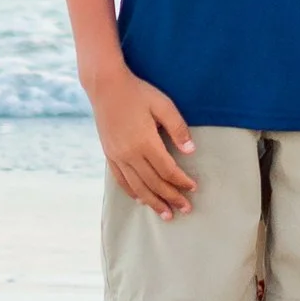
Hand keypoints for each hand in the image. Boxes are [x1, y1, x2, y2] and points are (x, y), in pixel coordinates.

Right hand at [87, 68, 194, 211]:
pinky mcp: (109, 154)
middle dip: (171, 198)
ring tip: (166, 214)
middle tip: (186, 209)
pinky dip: (132, 193)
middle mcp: (129, 153)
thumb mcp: (163, 105)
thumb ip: (177, 128)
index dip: (181, 181)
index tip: (193, 188)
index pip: (167, 170)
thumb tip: (191, 151)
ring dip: (153, 202)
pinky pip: (121, 180)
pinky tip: (141, 200)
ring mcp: (117, 156)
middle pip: (154, 183)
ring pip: (137, 187)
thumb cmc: (138, 93)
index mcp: (145, 142)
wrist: (106, 86)